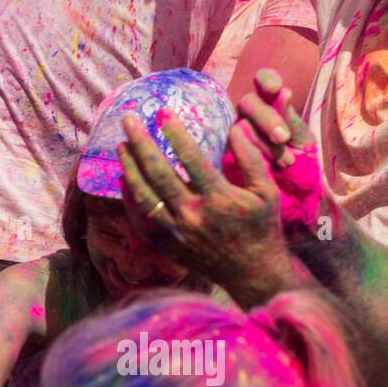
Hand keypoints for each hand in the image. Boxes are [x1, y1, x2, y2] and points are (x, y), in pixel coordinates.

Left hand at [117, 101, 296, 306]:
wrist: (252, 273)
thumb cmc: (262, 227)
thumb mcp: (266, 191)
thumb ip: (250, 158)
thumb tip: (235, 127)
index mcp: (219, 198)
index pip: (190, 158)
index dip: (174, 133)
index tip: (162, 113)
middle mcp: (193, 214)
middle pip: (158, 173)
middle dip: (140, 143)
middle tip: (128, 121)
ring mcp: (176, 232)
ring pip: (142, 196)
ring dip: (129, 168)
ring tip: (121, 146)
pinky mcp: (166, 245)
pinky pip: (139, 219)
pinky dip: (129, 197)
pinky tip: (125, 178)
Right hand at [226, 69, 325, 236]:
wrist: (297, 212)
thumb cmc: (303, 176)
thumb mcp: (302, 146)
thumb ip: (291, 120)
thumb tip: (282, 91)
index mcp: (272, 111)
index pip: (264, 84)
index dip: (266, 80)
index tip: (275, 88)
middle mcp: (250, 121)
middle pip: (247, 104)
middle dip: (265, 118)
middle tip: (282, 137)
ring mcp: (233, 140)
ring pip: (237, 126)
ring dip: (261, 141)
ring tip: (284, 160)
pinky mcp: (224, 160)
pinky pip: (227, 149)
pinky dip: (242, 152)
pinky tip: (255, 159)